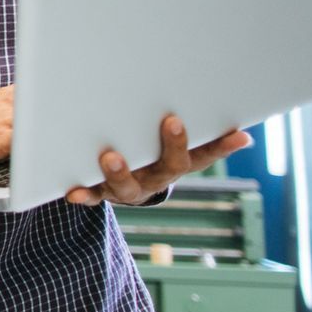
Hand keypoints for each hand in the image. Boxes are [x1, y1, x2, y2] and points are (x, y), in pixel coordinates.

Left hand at [66, 114, 251, 206]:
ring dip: (121, 172)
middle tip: (173, 122)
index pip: (205, 155)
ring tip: (110, 157)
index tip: (239, 133)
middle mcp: (157, 177)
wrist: (126, 187)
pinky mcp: (102, 192)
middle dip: (173, 146)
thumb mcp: (173, 143)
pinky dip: (84, 194)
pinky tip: (72, 191)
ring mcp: (130, 187)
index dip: (222, 146)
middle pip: (170, 167)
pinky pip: (93, 196)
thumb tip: (234, 115)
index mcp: (176, 164)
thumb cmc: (150, 152)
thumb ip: (192, 128)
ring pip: (128, 185)